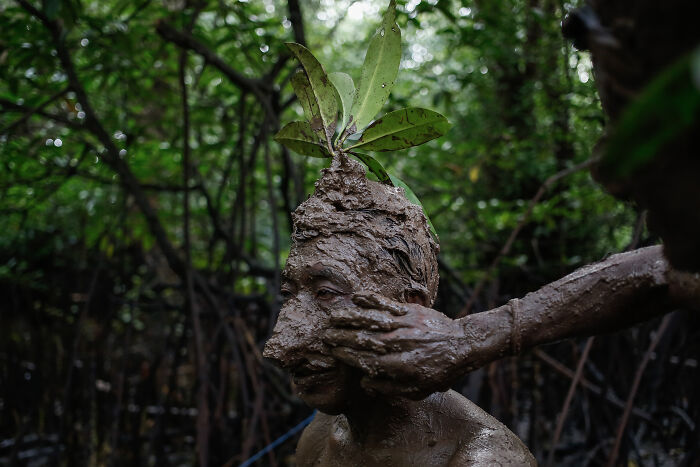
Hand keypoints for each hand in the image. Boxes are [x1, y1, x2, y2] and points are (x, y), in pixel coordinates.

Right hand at [323, 291, 467, 398]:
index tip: (332, 351)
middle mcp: (396, 343)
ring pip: (370, 319)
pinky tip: (357, 296)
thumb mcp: (416, 390)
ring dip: (350, 317)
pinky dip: (370, 300)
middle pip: (362, 338)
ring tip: (334, 316)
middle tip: (326, 334)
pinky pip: (386, 304)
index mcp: (396, 365)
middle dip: (341, 336)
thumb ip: (389, 388)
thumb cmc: (439, 371)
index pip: (363, 358)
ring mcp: (402, 325)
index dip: (345, 354)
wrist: (462, 345)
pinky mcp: (409, 311)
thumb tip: (365, 383)